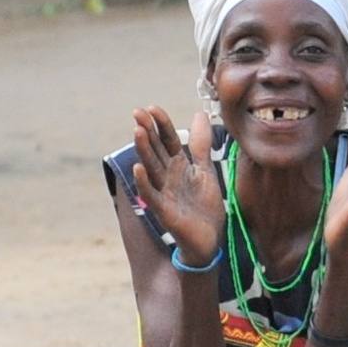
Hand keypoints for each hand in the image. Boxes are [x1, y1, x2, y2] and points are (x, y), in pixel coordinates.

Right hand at [130, 105, 226, 269]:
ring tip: (137, 131)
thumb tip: (199, 113)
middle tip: (137, 112)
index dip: (161, 125)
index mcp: (179, 165)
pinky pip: (151, 194)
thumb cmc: (205, 206)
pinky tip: (137, 168)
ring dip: (143, 150)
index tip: (152, 107)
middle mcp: (168, 176)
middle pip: (156, 150)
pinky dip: (144, 182)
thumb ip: (200, 144)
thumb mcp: (205, 170)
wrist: (210, 239)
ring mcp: (164, 192)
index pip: (168, 140)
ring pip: (151, 168)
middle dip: (147, 132)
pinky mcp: (163, 210)